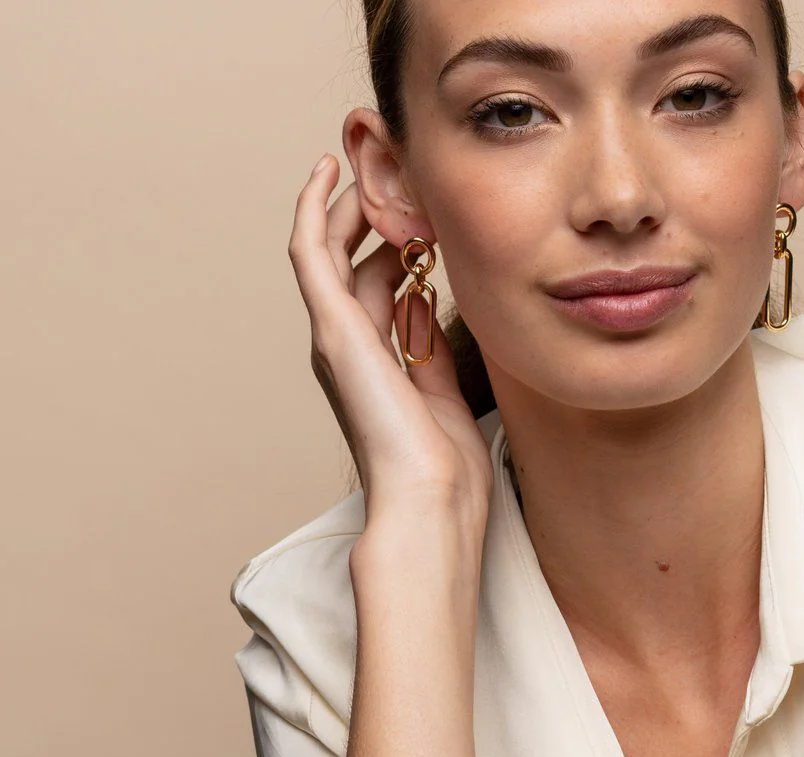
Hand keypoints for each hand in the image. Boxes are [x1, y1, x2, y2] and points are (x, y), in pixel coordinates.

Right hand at [288, 154, 492, 526]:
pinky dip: (314, 209)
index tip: (425, 213)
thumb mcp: (445, 394)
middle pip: (353, 262)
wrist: (430, 500)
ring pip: (330, 249)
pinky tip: (327, 171)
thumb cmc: (444, 469)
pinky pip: (310, 252)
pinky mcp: (331, 329)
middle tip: (400, 172)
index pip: (379, 288)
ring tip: (376, 161)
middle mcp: (347, 348)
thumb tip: (424, 302)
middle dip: (375, 215)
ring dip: (351, 202)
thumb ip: (431, 350)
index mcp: (374, 366)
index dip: (398, 245)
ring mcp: (334, 337)